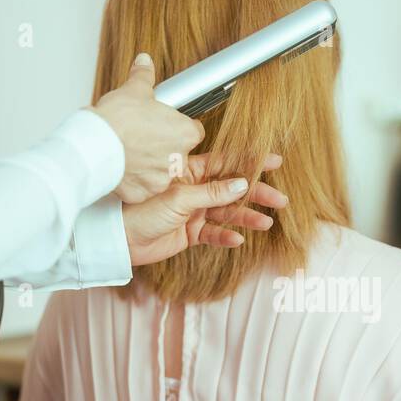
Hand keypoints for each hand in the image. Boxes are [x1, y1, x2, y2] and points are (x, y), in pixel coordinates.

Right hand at [89, 52, 204, 203]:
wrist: (94, 145)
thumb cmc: (116, 120)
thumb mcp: (134, 90)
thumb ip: (144, 76)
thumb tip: (145, 62)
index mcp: (184, 133)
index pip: (194, 131)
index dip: (180, 127)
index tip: (168, 125)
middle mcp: (178, 159)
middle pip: (179, 154)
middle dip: (165, 148)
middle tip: (145, 138)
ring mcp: (162, 179)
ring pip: (162, 172)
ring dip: (151, 165)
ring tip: (132, 152)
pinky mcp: (145, 193)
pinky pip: (144, 187)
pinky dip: (136, 180)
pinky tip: (125, 167)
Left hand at [123, 153, 285, 265]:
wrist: (120, 239)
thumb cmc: (141, 211)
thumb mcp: (180, 198)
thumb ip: (213, 193)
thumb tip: (242, 185)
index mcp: (190, 172)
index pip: (227, 164)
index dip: (251, 162)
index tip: (274, 161)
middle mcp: (194, 190)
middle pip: (233, 190)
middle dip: (257, 194)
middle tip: (280, 199)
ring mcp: (193, 212)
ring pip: (226, 213)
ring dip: (246, 217)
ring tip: (266, 223)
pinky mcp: (189, 233)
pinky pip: (212, 234)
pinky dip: (225, 237)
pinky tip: (237, 240)